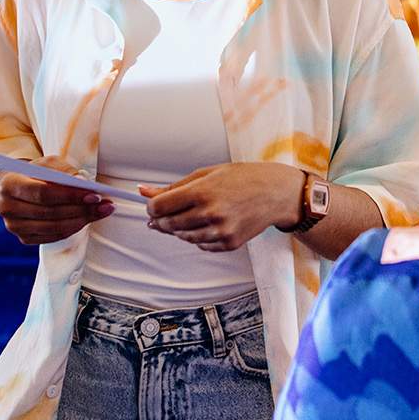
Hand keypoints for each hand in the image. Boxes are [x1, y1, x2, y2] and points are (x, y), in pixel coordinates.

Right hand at [0, 155, 112, 244]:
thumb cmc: (37, 172)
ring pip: (53, 228)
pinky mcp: (24, 238)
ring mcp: (14, 226)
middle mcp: (7, 208)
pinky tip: (88, 219)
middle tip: (106, 205)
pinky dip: (74, 228)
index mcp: (9, 185)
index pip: (42, 193)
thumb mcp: (49, 164)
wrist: (19, 187)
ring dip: (82, 220)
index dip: (70, 195)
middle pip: (49, 213)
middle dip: (81, 209)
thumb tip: (83, 183)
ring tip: (102, 211)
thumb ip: (65, 171)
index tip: (95, 195)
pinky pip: (53, 237)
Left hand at [141, 163, 303, 251]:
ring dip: (180, 228)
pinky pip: (201, 245)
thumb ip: (174, 186)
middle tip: (167, 213)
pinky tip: (206, 224)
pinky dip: (198, 237)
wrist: (276, 192)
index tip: (156, 205)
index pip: (159, 207)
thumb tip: (143, 191)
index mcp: (201, 192)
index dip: (152, 207)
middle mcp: (210, 214)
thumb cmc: (242, 178)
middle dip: (162, 219)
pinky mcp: (229, 244)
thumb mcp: (207, 174)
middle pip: (168, 224)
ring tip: (190, 216)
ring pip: (183, 237)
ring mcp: (220, 232)